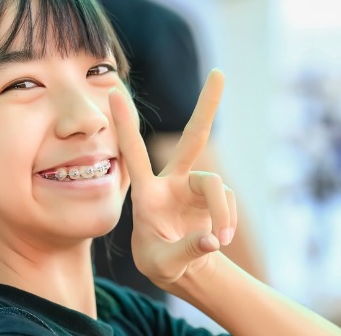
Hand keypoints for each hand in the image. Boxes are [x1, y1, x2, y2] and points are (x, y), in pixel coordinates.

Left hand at [109, 70, 236, 285]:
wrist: (181, 266)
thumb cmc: (160, 261)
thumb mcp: (163, 264)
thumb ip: (185, 252)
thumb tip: (213, 238)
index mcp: (147, 193)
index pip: (134, 152)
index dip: (125, 123)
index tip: (113, 90)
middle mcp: (173, 181)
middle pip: (193, 139)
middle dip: (207, 107)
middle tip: (220, 74)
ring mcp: (196, 188)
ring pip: (216, 184)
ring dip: (221, 213)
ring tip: (218, 240)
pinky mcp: (214, 198)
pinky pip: (227, 202)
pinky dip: (227, 221)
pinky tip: (218, 238)